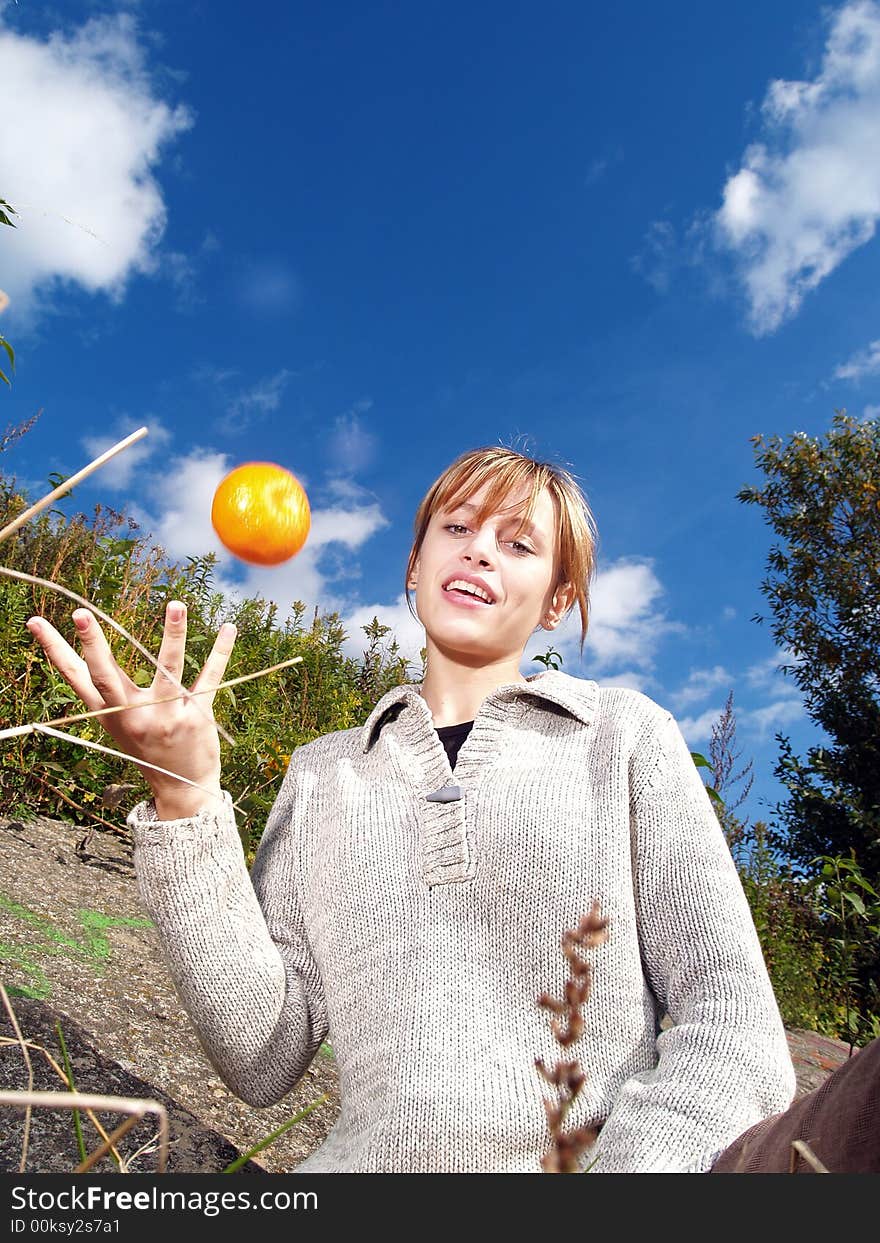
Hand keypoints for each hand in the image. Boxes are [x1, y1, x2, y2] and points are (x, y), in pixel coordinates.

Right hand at [25, 600, 236, 819]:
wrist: (181, 788)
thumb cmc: (146, 745)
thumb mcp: (117, 722)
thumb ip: (104, 691)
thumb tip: (82, 650)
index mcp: (108, 713)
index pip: (74, 676)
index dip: (54, 648)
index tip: (36, 621)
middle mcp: (132, 714)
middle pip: (107, 675)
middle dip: (93, 644)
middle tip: (81, 613)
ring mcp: (165, 715)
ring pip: (168, 669)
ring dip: (173, 634)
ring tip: (176, 604)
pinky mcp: (197, 716)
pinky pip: (209, 678)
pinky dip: (220, 652)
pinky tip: (228, 628)